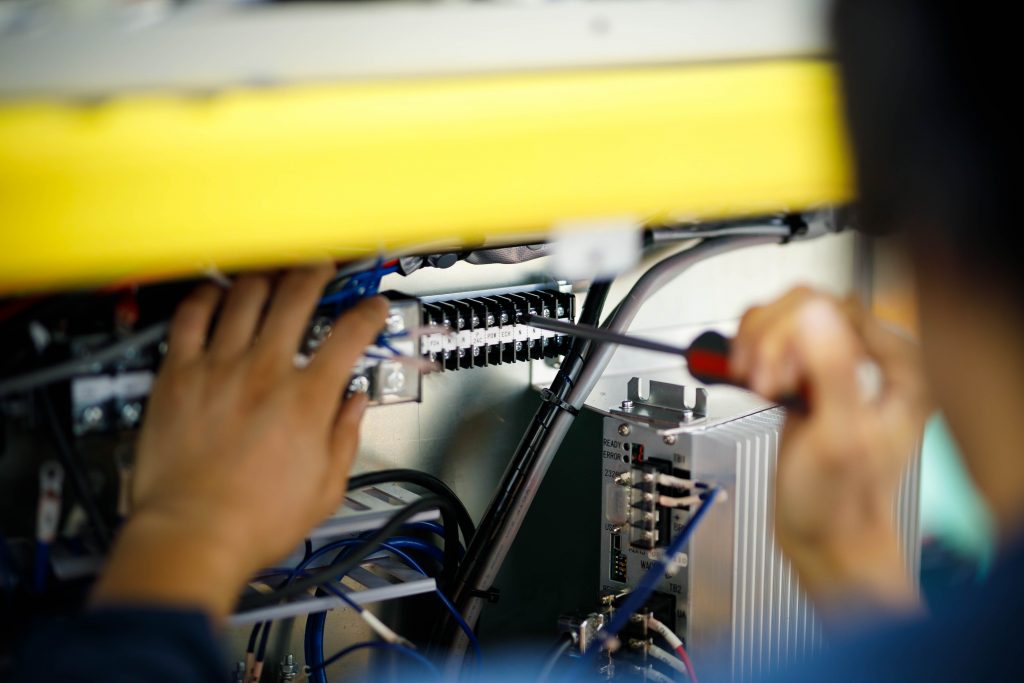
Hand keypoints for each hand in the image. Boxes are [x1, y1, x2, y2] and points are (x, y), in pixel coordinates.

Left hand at [92, 266, 387, 618]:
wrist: (193, 534)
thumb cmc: (255, 520)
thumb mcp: (326, 488)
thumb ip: (345, 437)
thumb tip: (355, 404)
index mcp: (308, 399)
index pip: (350, 334)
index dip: (368, 312)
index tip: (372, 307)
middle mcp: (265, 372)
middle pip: (298, 295)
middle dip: (317, 272)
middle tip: (322, 268)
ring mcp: (219, 367)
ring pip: (246, 295)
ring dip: (265, 278)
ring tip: (272, 276)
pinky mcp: (179, 374)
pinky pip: (191, 316)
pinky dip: (207, 296)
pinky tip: (216, 292)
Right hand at [731, 287, 930, 627]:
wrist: (824, 537)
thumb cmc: (840, 503)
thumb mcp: (838, 437)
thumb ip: (832, 372)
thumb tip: (813, 315)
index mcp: (899, 368)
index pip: (837, 309)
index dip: (796, 335)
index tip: (779, 375)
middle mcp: (871, 360)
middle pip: (807, 306)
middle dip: (773, 339)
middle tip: (764, 380)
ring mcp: (836, 366)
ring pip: (785, 316)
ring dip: (757, 343)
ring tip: (756, 381)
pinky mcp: (808, 377)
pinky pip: (773, 339)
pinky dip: (752, 351)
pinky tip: (751, 379)